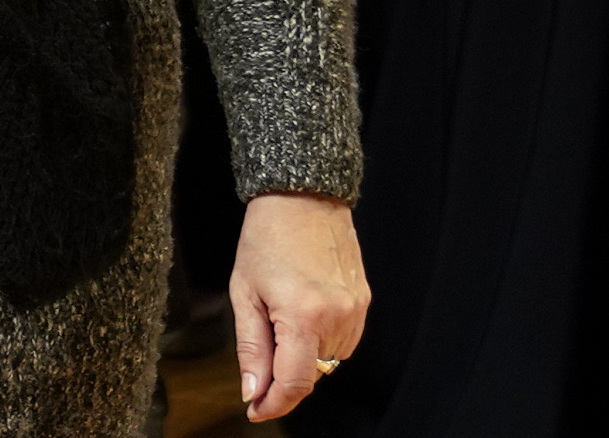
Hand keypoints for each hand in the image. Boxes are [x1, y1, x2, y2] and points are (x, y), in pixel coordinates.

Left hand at [232, 191, 367, 420]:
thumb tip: (253, 391)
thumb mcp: (244, 292)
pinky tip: (302, 317)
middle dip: (284, 377)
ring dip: (304, 357)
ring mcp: (356, 310)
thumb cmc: (265, 239)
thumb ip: (252, 348)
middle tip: (259, 362)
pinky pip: (343, 341)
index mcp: (303, 315)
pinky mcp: (364, 302)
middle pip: (313, 374)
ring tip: (279, 323)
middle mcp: (337, 317)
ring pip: (329, 360)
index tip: (256, 409)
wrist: (302, 197)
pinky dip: (321, 341)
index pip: (296, 382)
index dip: (275, 403)